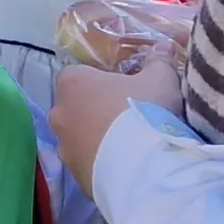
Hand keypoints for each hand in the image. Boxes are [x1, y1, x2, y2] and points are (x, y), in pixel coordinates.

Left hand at [50, 57, 182, 189]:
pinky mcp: (74, 176)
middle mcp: (59, 114)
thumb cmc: (145, 111)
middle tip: (127, 118)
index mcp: (73, 83)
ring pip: (79, 138)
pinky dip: (101, 163)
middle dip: (96, 111)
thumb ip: (159, 61)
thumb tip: (163, 47)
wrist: (143, 168)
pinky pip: (87, 163)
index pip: (78, 74)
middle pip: (76, 107)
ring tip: (129, 146)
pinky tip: (126, 167)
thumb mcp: (160, 79)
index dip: (101, 80)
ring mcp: (63, 148)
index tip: (123, 89)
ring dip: (97, 139)